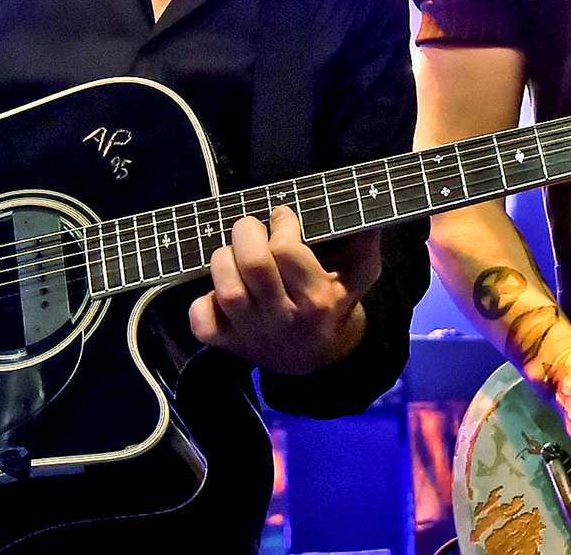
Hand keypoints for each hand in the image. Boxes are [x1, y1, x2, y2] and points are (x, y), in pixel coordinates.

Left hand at [189, 205, 378, 374]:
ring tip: (234, 253)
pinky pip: (202, 320)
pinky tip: (220, 289)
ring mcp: (253, 334)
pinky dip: (203, 300)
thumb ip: (365, 240)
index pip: (287, 251)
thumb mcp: (360, 274)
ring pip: (226, 288)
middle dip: (247, 232)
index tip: (283, 217)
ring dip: (224, 259)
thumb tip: (369, 209)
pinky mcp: (228, 344)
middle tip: (252, 227)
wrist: (320, 360)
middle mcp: (284, 318)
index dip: (282, 224)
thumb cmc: (336, 304)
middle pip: (253, 266)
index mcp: (317, 299)